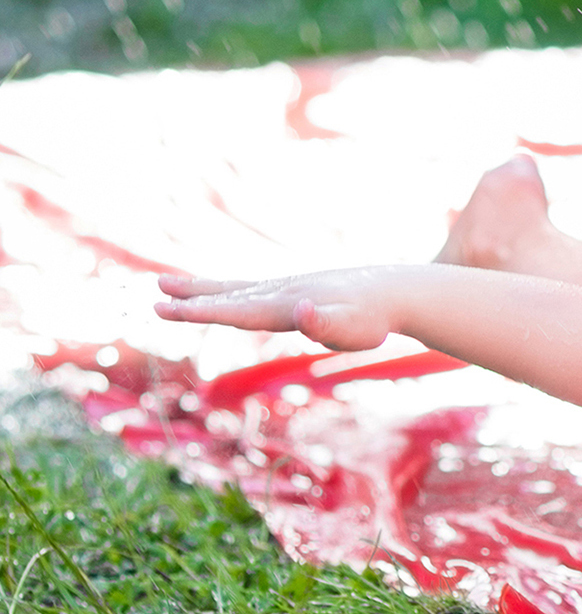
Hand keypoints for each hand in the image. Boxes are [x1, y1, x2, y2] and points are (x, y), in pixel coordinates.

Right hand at [155, 265, 410, 352]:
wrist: (396, 292)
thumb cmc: (372, 319)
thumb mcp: (352, 329)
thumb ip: (324, 323)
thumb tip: (301, 311)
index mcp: (285, 306)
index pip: (233, 311)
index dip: (197, 312)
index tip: (162, 309)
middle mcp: (281, 293)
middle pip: (227, 296)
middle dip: (191, 299)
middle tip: (153, 296)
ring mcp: (288, 288)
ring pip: (236, 288)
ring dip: (202, 289)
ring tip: (167, 284)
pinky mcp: (298, 290)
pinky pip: (253, 288)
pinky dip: (228, 289)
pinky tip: (221, 292)